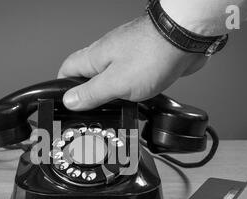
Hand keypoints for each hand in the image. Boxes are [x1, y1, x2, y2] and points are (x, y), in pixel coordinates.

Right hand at [57, 15, 208, 110]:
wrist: (184, 38)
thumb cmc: (152, 54)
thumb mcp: (115, 83)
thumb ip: (91, 93)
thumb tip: (70, 101)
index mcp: (94, 58)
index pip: (66, 71)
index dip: (63, 89)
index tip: (65, 104)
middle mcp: (107, 55)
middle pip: (87, 76)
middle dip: (88, 96)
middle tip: (91, 113)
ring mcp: (125, 57)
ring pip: (109, 78)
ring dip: (110, 94)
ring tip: (114, 111)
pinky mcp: (142, 61)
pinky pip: (128, 78)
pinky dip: (128, 91)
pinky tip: (135, 100)